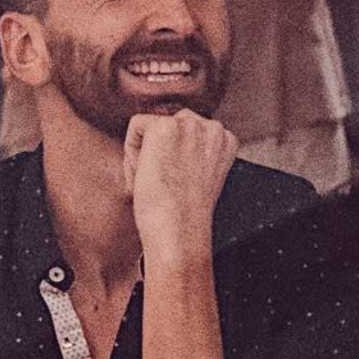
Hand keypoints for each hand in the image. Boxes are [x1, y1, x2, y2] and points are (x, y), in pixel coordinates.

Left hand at [124, 110, 243, 259]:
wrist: (179, 233)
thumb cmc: (185, 216)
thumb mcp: (200, 176)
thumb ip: (193, 152)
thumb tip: (168, 141)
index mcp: (226, 140)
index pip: (187, 132)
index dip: (173, 158)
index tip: (175, 183)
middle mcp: (212, 128)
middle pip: (169, 125)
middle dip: (158, 152)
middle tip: (162, 184)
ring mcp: (189, 125)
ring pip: (151, 127)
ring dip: (144, 153)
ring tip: (153, 181)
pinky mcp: (165, 127)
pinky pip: (136, 126)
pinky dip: (132, 152)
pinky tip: (146, 176)